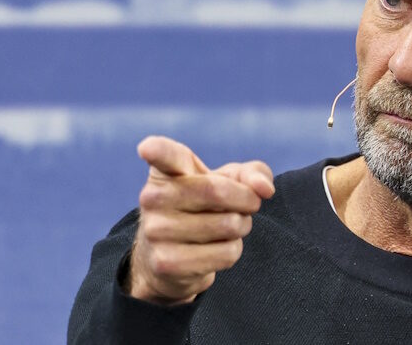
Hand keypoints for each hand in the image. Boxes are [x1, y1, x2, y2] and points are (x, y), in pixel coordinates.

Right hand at [126, 135, 274, 304]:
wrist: (170, 259)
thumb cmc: (204, 207)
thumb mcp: (228, 181)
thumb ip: (252, 174)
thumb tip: (265, 189)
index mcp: (165, 171)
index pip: (162, 155)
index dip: (155, 150)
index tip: (147, 148)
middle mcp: (152, 197)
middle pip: (217, 190)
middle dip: (247, 200)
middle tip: (248, 205)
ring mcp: (156, 231)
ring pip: (228, 225)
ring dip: (241, 227)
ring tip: (228, 227)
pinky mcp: (166, 262)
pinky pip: (225, 254)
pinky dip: (233, 251)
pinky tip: (216, 248)